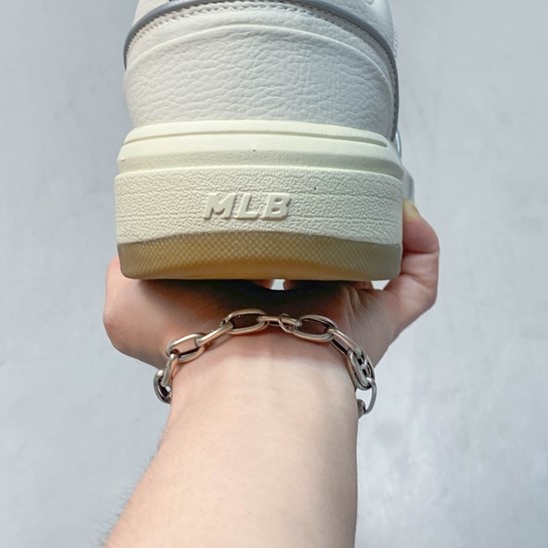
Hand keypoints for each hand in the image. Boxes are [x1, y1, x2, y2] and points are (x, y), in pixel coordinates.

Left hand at [103, 201, 438, 371]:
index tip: (268, 183)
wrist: (245, 371)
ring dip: (379, 218)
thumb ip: (126, 261)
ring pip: (375, 257)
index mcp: (247, 294)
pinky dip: (420, 246)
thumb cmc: (190, 338)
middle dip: (330, 211)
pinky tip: (407, 214)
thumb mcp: (129, 296)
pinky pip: (416, 282)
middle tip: (330, 175)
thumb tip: (139, 238)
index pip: (263, 249)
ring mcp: (343, 310)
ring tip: (373, 181)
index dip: (266, 215)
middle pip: (325, 248)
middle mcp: (297, 302)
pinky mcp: (380, 319)